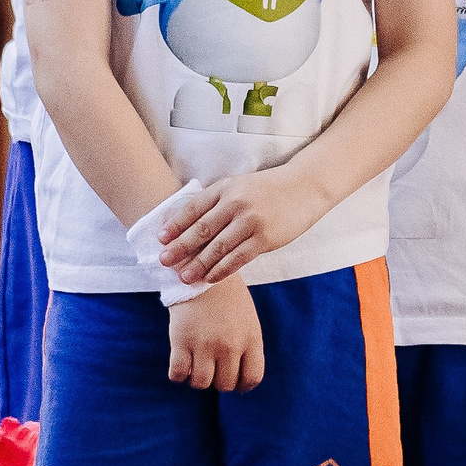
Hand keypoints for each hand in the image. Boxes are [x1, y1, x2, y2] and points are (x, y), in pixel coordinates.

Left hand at [161, 167, 329, 283]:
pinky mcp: (265, 238)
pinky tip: (209, 278)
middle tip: (164, 262)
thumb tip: (189, 226)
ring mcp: (251, 221)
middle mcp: (236, 203)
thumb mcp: (240, 186)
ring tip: (184, 277)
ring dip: (198, 264)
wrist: (305, 187)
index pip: (193, 208)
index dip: (175, 225)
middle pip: (201, 229)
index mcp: (226, 188)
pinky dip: (221, 270)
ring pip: (217, 248)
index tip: (160, 239)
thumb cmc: (269, 189)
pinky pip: (238, 258)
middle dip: (180, 248)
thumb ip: (218, 202)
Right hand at [168, 275, 263, 390]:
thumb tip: (242, 379)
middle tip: (212, 367)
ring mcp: (205, 344)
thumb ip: (247, 345)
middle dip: (218, 380)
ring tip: (196, 364)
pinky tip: (181, 362)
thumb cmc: (226, 296)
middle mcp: (230, 345)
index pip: (252, 378)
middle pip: (225, 384)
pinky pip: (178, 374)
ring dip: (197, 378)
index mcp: (251, 338)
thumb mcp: (248, 319)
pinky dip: (178, 374)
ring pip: (201, 383)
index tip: (234, 379)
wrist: (201, 270)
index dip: (242, 384)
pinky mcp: (181, 341)